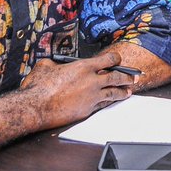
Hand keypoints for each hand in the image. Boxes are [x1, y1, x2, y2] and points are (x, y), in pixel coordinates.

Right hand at [18, 51, 135, 129]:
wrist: (36, 108)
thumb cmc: (39, 87)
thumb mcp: (46, 66)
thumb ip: (55, 64)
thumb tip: (55, 64)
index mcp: (83, 67)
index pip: (108, 60)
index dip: (115, 59)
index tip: (118, 60)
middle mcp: (91, 81)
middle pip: (116, 78)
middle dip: (127, 77)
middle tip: (133, 77)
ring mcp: (91, 97)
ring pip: (113, 93)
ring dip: (122, 92)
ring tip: (128, 92)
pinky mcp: (86, 111)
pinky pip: (102, 106)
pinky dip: (108, 103)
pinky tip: (111, 103)